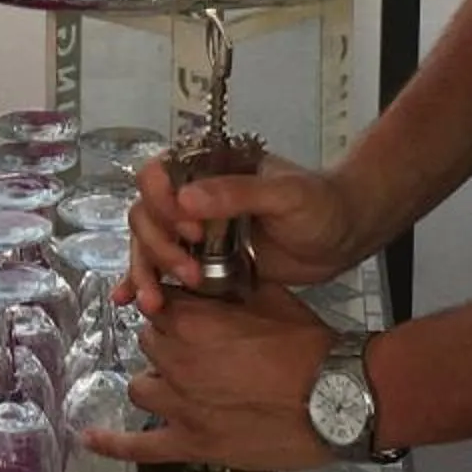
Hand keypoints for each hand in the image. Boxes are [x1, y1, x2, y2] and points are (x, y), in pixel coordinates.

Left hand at [86, 288, 337, 471]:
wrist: (338, 399)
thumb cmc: (309, 345)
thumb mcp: (269, 296)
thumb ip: (231, 283)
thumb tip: (214, 270)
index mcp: (192, 320)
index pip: (161, 302)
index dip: (178, 305)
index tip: (195, 310)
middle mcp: (177, 360)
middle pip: (150, 343)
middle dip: (171, 341)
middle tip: (205, 348)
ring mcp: (180, 406)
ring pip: (142, 386)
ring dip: (158, 381)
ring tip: (184, 383)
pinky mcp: (191, 444)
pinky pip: (140, 448)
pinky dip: (112, 444)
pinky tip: (88, 439)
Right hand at [121, 153, 369, 316]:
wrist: (343, 238)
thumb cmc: (321, 204)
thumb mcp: (286, 194)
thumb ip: (238, 194)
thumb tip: (186, 200)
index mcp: (209, 168)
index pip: (160, 174)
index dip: (164, 202)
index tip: (193, 229)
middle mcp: (195, 196)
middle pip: (147, 213)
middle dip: (158, 246)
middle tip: (192, 272)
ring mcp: (197, 231)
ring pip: (149, 244)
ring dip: (145, 271)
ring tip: (155, 303)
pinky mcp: (203, 261)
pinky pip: (163, 270)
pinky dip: (142, 283)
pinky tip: (128, 300)